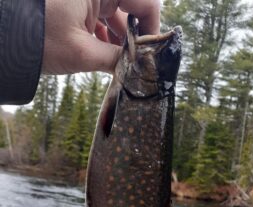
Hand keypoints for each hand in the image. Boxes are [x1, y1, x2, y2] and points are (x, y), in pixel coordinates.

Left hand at [42, 0, 159, 74]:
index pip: (145, 2)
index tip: (150, 53)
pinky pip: (102, 17)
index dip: (152, 28)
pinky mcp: (78, 3)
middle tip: (136, 62)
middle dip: (134, 38)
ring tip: (121, 63)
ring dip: (120, 40)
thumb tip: (139, 68)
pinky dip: (106, 36)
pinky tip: (105, 55)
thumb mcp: (81, 52)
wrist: (3, 36)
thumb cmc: (38, 37)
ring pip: (117, 15)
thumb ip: (116, 59)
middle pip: (132, 8)